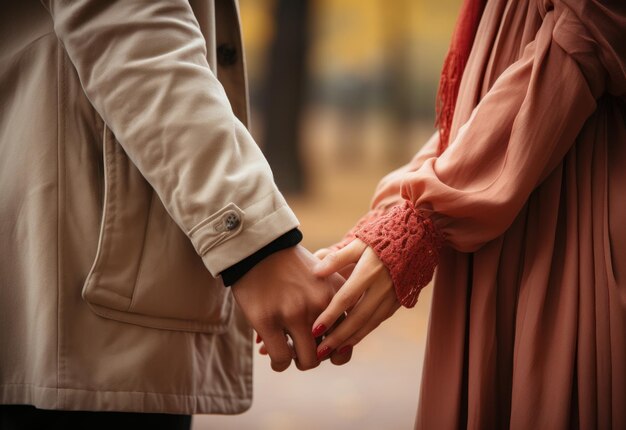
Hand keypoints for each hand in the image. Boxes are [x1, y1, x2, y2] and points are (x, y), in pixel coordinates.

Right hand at [231, 244, 350, 370]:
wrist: (258, 246)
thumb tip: (336, 346)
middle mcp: (320, 305)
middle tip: (303, 348)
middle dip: (317, 356)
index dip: (337, 349)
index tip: (322, 345)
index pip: (348, 337)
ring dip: (298, 361)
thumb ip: (332, 303)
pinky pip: (281, 359)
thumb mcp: (322, 276)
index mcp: (336, 293)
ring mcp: (294, 313)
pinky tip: (270, 354)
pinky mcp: (267, 320)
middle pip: (330, 353)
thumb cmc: (290, 264)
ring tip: (288, 352)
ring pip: (308, 361)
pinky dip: (278, 363)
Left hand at [311, 239, 400, 358]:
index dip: (330, 315)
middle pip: (358, 318)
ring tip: (331, 353)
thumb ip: (337, 258)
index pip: (346, 298)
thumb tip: (316, 272)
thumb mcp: (359, 243)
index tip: (314, 330)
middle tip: (320, 353)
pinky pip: (378, 321)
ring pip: (370, 324)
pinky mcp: (399, 302)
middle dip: (338, 337)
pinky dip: (363, 333)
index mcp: (370, 271)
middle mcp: (383, 287)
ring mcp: (393, 297)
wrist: (417, 240)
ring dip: (350, 340)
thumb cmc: (381, 240)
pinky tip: (349, 341)